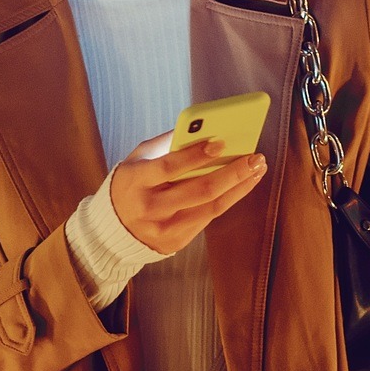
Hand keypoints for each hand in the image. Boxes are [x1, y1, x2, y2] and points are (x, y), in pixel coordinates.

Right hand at [108, 129, 267, 256]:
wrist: (112, 229)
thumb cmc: (131, 183)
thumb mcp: (138, 159)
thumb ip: (166, 144)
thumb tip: (204, 128)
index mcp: (136, 182)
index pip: (169, 167)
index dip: (196, 155)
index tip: (222, 142)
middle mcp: (149, 208)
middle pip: (198, 190)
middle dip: (232, 172)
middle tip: (255, 157)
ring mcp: (163, 229)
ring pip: (210, 208)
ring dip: (238, 187)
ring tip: (257, 169)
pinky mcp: (175, 243)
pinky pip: (207, 218)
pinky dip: (228, 199)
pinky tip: (242, 185)